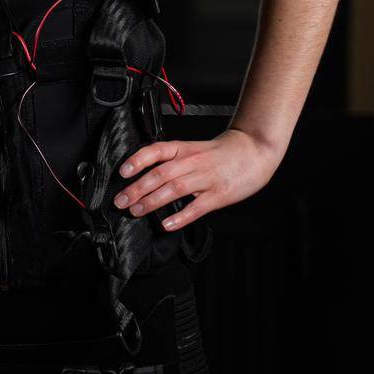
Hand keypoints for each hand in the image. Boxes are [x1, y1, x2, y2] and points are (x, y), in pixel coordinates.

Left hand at [111, 128, 281, 230]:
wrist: (253, 150)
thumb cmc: (220, 153)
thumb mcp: (193, 149)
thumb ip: (172, 161)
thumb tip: (145, 176)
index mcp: (183, 149)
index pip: (156, 151)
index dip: (137, 160)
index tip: (122, 172)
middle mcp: (192, 162)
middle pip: (160, 174)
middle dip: (137, 188)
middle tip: (120, 201)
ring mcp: (206, 178)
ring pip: (174, 189)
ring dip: (152, 201)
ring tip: (136, 211)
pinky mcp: (219, 194)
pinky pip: (197, 207)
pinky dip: (180, 216)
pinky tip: (166, 224)